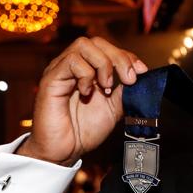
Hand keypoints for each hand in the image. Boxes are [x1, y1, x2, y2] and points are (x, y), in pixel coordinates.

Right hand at [16, 37, 148, 165]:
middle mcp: (73, 66)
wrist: (65, 151)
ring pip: (83, 45)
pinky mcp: (51, 80)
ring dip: (103, 64)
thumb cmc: (85, 130)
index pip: (108, 48)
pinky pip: (70, 62)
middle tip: (129, 79)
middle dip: (119, 57)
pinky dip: (86, 75)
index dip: (127, 56)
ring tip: (107, 87)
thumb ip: (125, 90)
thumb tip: (142, 77)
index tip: (142, 71)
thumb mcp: (114, 108)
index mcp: (88, 70)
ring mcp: (61, 71)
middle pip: (96, 41)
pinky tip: (87, 93)